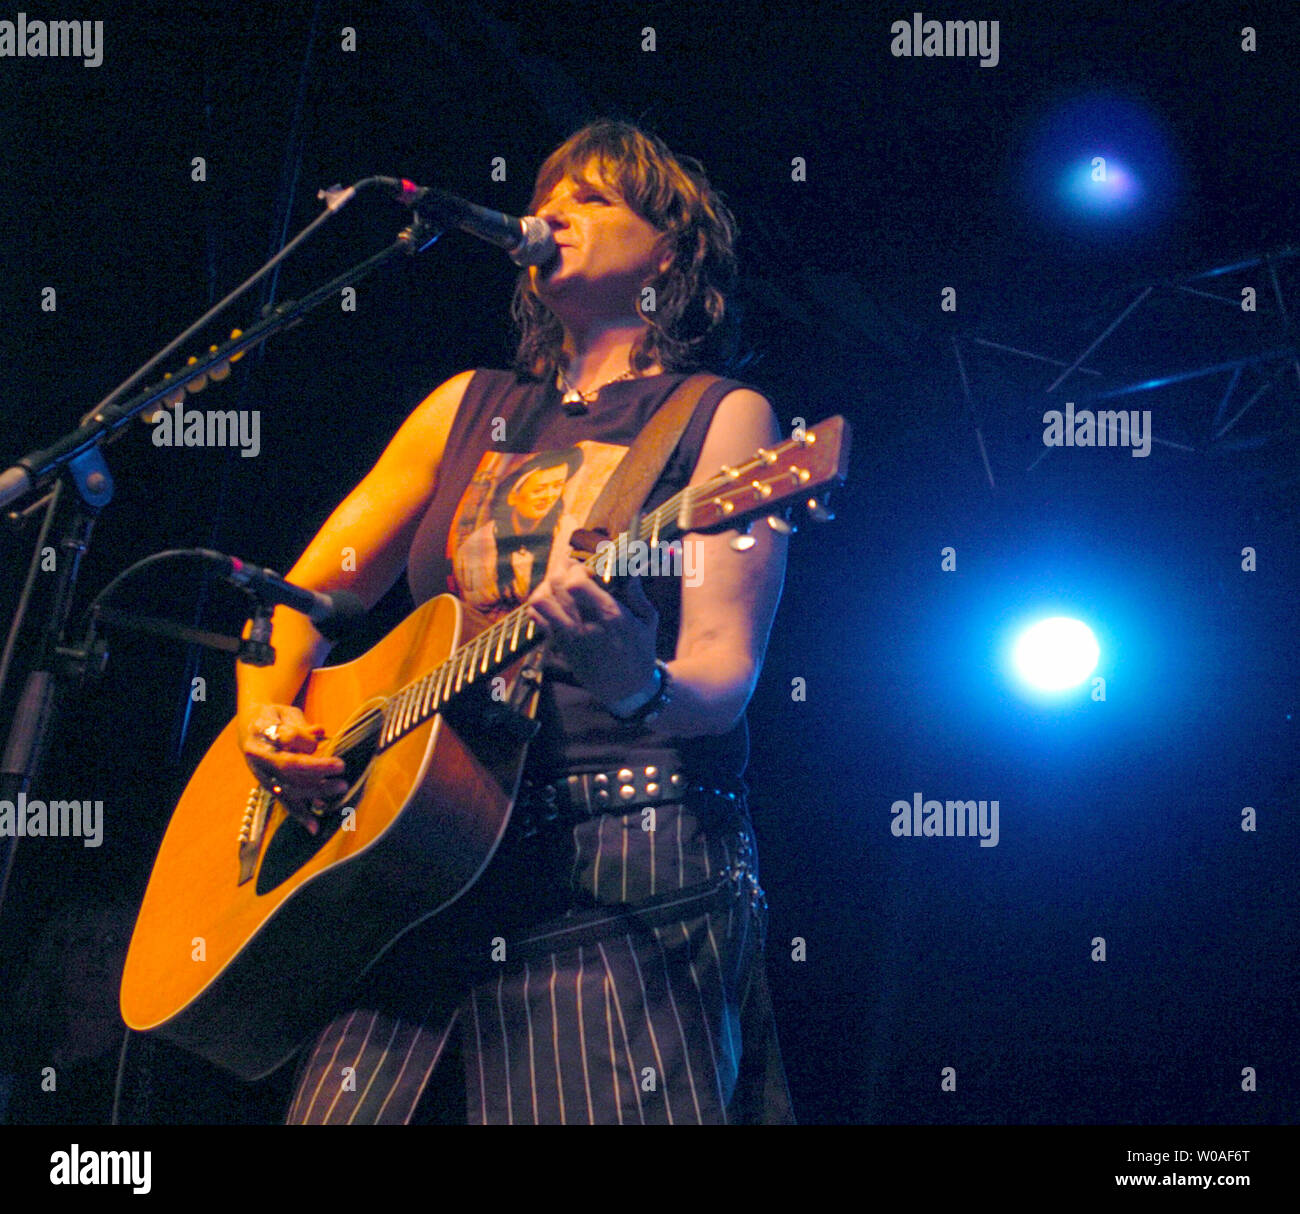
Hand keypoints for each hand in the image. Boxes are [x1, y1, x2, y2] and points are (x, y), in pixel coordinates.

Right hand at [240, 704, 347, 833]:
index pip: (285, 737)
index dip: (305, 739)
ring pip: (289, 787)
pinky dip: (301, 815)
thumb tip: (319, 732)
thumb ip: (300, 724)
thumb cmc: (273, 718)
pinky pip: (285, 803)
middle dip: (317, 768)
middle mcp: (259, 757)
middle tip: (341, 766)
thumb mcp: (284, 712)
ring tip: (340, 788)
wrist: (250, 729)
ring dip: (316, 790)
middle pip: (289, 765)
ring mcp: (263, 775)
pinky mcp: (269, 789)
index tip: (321, 735)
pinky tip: (315, 827)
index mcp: (261, 733)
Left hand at [524, 560, 658, 709]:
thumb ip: (638, 593)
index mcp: (610, 616)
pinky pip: (536, 618)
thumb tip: (632, 569)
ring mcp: (568, 636)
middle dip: (561, 569)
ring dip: (547, 585)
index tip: (587, 569)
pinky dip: (539, 604)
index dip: (577, 569)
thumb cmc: (640, 651)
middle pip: (555, 586)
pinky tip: (554, 600)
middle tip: (570, 568)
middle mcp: (584, 625)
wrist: (626, 688)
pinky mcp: (559, 645)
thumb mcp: (648, 621)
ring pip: (540, 601)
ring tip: (560, 582)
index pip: (576, 584)